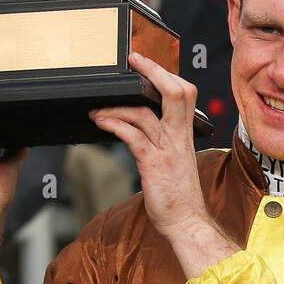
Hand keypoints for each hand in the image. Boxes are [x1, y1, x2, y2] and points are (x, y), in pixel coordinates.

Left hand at [87, 52, 208, 238]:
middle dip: (153, 72)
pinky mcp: (153, 164)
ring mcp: (167, 150)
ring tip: (97, 108)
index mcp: (185, 134)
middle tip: (133, 61)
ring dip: (116, 106)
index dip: (167, 74)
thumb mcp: (175, 160)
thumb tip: (145, 125)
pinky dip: (115, 125)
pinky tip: (102, 122)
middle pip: (176, 92)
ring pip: (145, 113)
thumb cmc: (178, 194)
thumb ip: (165, 140)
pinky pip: (133, 136)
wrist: (186, 221)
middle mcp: (179, 137)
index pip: (185, 93)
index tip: (146, 64)